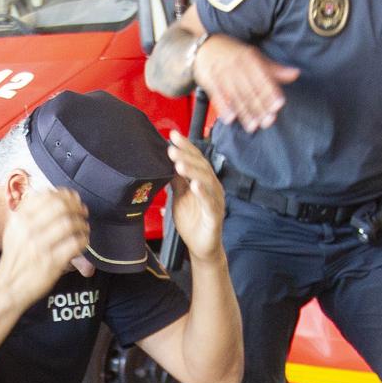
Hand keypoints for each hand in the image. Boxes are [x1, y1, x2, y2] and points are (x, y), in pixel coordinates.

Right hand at [0, 189, 90, 300]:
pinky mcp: (51, 262)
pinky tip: (83, 241)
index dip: (65, 195)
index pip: (46, 196)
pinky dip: (83, 240)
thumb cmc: (15, 258)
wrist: (8, 286)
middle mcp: (28, 229)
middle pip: (60, 206)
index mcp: (19, 219)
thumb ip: (29, 213)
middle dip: (76, 206)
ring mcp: (39, 246)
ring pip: (69, 224)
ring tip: (84, 228)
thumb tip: (54, 196)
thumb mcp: (14, 231)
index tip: (73, 198)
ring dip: (82, 224)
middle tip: (82, 211)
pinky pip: (74, 244)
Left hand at [167, 131, 224, 261]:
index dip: (186, 146)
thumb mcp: (180, 197)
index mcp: (203, 181)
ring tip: (179, 164)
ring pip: (206, 181)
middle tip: (171, 148)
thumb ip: (176, 181)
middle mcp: (212, 187)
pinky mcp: (215, 216)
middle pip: (201, 167)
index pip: (195, 159)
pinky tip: (194, 186)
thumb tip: (166, 163)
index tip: (173, 135)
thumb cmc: (192, 221)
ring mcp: (215, 201)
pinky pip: (210, 203)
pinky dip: (203, 193)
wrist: (201, 247)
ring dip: (193, 171)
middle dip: (187, 155)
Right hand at [194, 35, 297, 130]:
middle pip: (250, 90)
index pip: (263, 78)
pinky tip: (230, 119)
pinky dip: (223, 108)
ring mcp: (221, 73)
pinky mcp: (208, 80)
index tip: (279, 105)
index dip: (271, 92)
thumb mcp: (254, 57)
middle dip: (260, 107)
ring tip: (253, 126)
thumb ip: (273, 69)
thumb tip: (296, 73)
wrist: (204, 47)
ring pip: (235, 96)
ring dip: (244, 112)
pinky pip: (217, 96)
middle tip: (268, 122)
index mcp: (250, 58)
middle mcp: (236, 65)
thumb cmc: (233, 54)